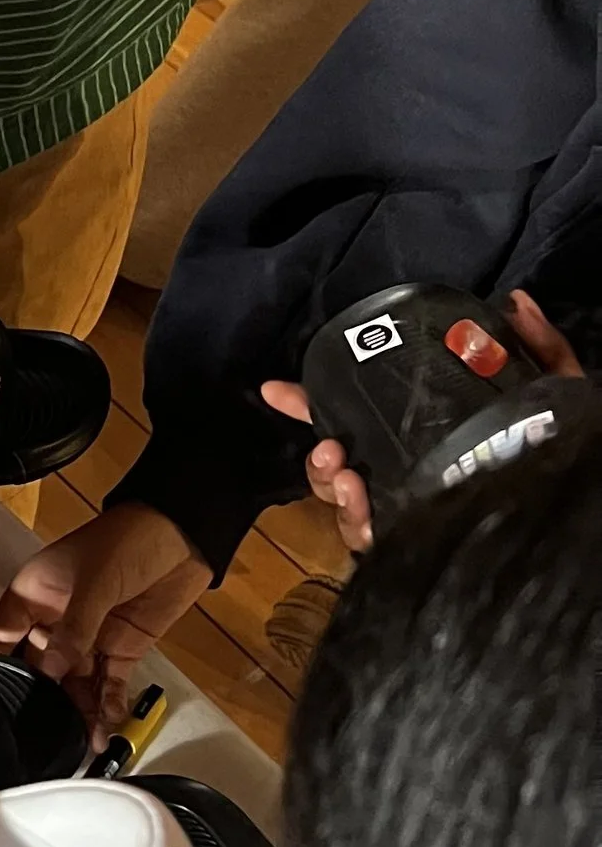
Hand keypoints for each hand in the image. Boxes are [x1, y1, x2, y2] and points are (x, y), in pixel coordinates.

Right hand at [0, 502, 210, 734]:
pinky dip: (108, 703)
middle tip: (41, 737)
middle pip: (37, 669)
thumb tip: (50, 674)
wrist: (183, 537)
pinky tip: (108, 722)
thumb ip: (73, 630)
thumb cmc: (125, 544)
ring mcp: (88, 638)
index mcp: (32, 596)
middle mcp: (53, 621)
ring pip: (73, 683)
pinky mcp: (121, 649)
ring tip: (84, 741)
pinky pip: (108, 682)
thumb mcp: (94, 582)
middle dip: (40, 700)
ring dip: (78, 710)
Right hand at [256, 290, 584, 559]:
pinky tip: (367, 512)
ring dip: (332, 491)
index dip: (309, 404)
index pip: (356, 420)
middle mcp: (407, 476)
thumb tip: (515, 300)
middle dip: (316, 460)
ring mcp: (412, 513)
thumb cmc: (563, 449)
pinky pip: (373, 546)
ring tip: (345, 476)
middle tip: (327, 448)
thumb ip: (538, 348)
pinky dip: (360, 527)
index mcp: (424, 437)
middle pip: (337, 471)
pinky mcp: (422, 545)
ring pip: (346, 509)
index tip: (274, 388)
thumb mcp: (555, 392)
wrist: (582, 511)